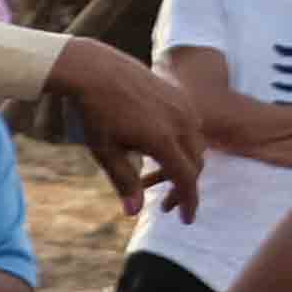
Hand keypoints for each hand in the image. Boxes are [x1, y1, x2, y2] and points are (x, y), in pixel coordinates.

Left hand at [50, 41, 213, 217]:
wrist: (97, 70)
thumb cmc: (95, 113)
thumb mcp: (105, 151)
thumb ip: (124, 181)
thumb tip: (135, 212)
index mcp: (163, 139)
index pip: (186, 178)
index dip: (188, 201)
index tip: (185, 220)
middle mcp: (181, 122)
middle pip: (196, 164)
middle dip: (186, 187)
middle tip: (169, 206)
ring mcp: (184, 107)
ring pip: (196, 145)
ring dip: (187, 166)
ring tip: (166, 181)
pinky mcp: (180, 97)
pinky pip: (191, 127)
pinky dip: (185, 145)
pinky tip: (167, 153)